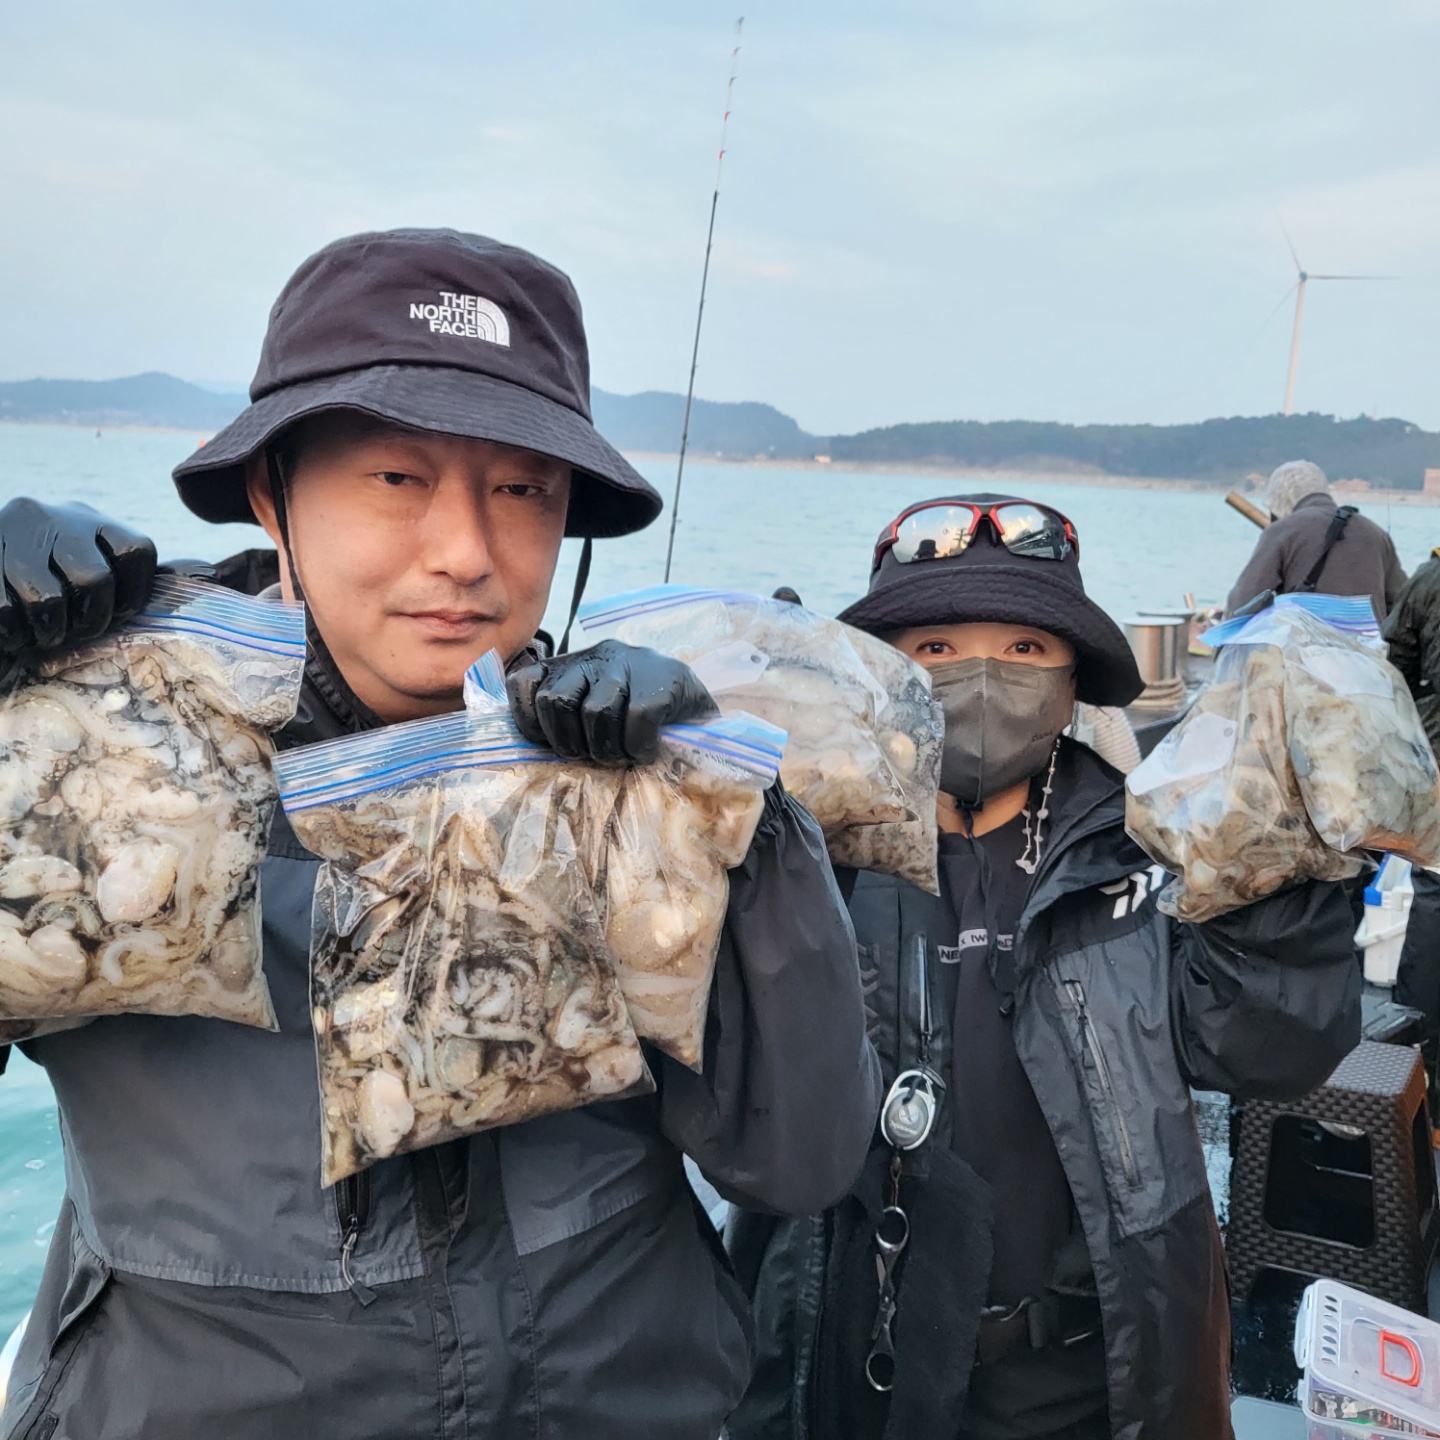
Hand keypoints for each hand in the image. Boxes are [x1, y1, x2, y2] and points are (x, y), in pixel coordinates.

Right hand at [0, 499, 155, 656]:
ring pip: (46, 598)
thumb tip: (205, 572)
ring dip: (50, 631)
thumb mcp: (96, 564)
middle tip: (78, 632)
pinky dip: (14, 632)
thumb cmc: (52, 576)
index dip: (133, 595)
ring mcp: (12, 531)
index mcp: (93, 519)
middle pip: (93, 579)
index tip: (117, 614)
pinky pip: (4, 609)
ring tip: (46, 634)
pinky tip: (17, 632)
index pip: (136, 551)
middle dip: (91, 619)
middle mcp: (53, 517)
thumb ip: (139, 574)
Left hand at [507, 640, 715, 763]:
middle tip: (594, 755)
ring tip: (624, 755)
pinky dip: (638, 746)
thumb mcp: (597, 713)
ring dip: (607, 749)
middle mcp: (598, 656)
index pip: (525, 682)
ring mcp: (632, 665)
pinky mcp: (663, 681)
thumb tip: (527, 746)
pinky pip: (636, 720)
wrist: (705, 718)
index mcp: (574, 665)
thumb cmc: (642, 725)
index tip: (552, 744)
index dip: (530, 721)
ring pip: (594, 713)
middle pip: (554, 701)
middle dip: (569, 741)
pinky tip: (648, 750)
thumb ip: (563, 719)